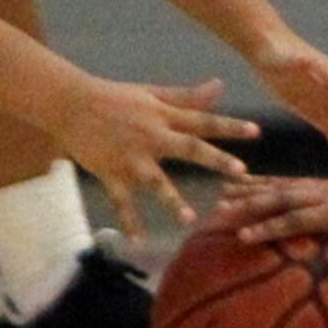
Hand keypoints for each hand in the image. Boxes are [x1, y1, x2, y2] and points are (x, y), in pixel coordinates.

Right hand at [52, 77, 259, 238]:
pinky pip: (121, 201)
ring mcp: (131, 157)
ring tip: (189, 218)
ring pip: (155, 181)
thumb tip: (220, 86)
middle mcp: (152, 136)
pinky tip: (138, 241)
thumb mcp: (153, 94)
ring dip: (171, 200)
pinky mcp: (111, 173)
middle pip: (188, 148)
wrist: (71, 104)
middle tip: (241, 171)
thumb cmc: (116, 98)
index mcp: (164, 116)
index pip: (203, 121)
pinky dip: (129, 221)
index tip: (256, 132)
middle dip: (215, 160)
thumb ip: (188, 96)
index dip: (230, 126)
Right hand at [216, 175, 327, 266]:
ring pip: (284, 186)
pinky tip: (252, 185)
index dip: (271, 228)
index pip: (299, 219)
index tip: (244, 238)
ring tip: (223, 193)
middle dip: (250, 205)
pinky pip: (293, 183)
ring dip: (253, 190)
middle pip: (283, 196)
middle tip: (218, 213)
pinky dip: (269, 183)